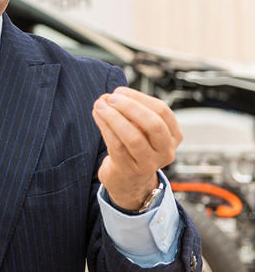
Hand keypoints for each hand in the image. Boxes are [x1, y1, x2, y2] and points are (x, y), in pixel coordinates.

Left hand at [92, 86, 182, 210]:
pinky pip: (117, 146)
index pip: (163, 111)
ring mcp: (149, 163)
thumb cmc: (133, 147)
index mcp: (173, 136)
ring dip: (114, 117)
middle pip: (153, 124)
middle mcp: (166, 151)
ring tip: (99, 105)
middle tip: (110, 98)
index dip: (140, 98)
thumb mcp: (141, 129)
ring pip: (134, 137)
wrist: (127, 180)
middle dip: (130, 107)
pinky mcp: (129, 170)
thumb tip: (109, 96)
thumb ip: (131, 112)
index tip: (120, 91)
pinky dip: (105, 127)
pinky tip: (97, 116)